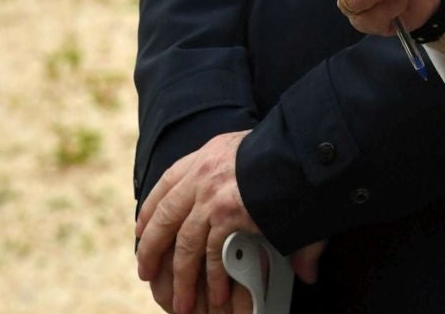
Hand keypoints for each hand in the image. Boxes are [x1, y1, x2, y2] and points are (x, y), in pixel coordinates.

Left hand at [137, 131, 326, 313]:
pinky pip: (212, 254)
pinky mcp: (228, 215)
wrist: (303, 146)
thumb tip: (267, 211)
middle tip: (145, 271)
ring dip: (181, 278)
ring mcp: (212, 195)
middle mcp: (203, 174)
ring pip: (184, 245)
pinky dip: (214, 278)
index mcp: (208, 154)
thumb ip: (257, 186)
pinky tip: (215, 296)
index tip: (142, 227)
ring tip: (182, 304)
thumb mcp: (260, 154)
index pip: (168, 181)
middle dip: (150, 248)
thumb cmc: (289, 150)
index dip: (152, 207)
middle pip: (164, 216)